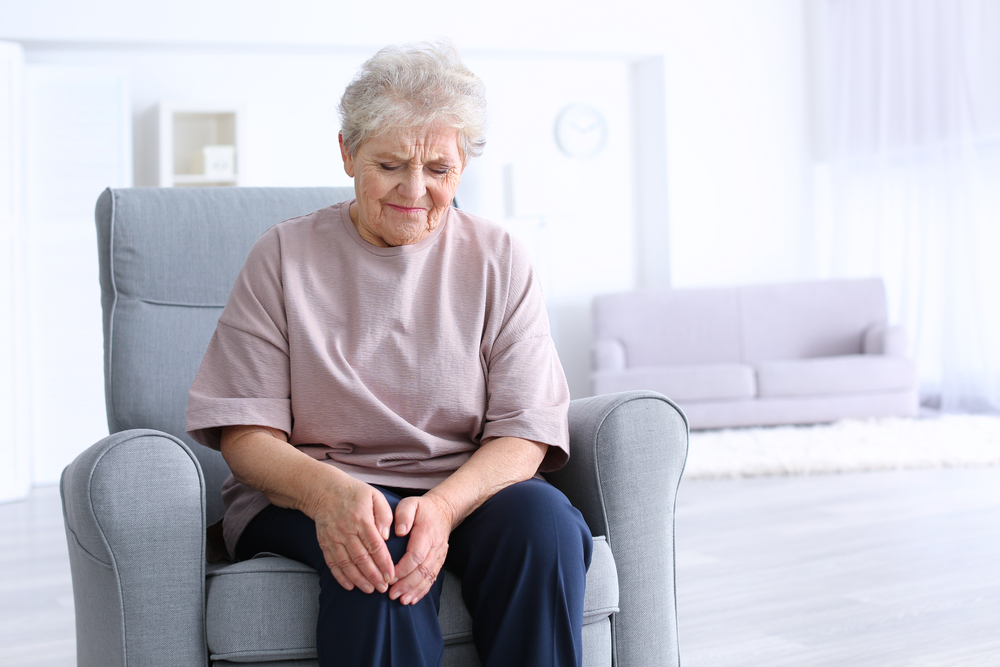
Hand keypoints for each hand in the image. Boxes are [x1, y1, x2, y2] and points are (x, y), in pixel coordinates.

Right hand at [311, 478, 394, 593]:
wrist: (324, 490)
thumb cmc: (354, 493)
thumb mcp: (374, 496)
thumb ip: (384, 515)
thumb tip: (386, 537)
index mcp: (361, 519)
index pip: (374, 546)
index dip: (383, 563)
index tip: (391, 575)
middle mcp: (346, 530)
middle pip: (361, 558)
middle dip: (373, 576)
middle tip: (383, 588)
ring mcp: (333, 538)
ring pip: (346, 564)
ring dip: (359, 579)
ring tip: (370, 590)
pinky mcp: (324, 543)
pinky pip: (332, 563)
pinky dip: (340, 576)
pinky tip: (350, 586)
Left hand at [389, 493, 453, 604]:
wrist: (443, 510)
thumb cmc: (422, 509)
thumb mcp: (410, 503)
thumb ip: (404, 514)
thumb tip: (400, 531)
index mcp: (427, 532)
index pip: (416, 555)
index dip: (403, 568)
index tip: (389, 577)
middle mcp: (435, 546)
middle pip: (422, 570)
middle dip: (407, 584)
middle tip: (392, 594)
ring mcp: (439, 555)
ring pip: (428, 576)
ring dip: (415, 590)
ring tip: (401, 600)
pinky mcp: (439, 561)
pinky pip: (433, 578)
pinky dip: (423, 590)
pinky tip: (413, 598)